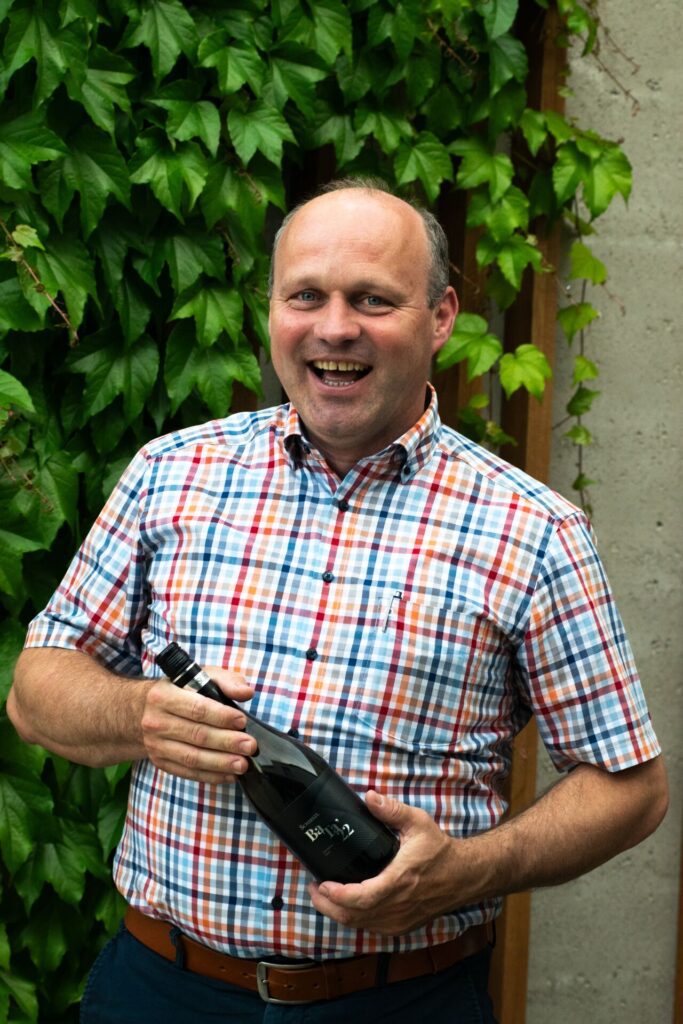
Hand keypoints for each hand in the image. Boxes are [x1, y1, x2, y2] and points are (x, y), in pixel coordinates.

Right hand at [140, 666, 256, 782]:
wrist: (144, 711)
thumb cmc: (181, 691)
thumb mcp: (201, 676)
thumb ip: (226, 681)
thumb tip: (246, 693)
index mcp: (164, 696)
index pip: (196, 708)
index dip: (221, 716)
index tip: (242, 721)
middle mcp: (156, 721)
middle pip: (197, 735)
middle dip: (227, 742)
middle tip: (250, 746)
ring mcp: (156, 745)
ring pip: (192, 758)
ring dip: (220, 763)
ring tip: (243, 764)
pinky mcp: (160, 762)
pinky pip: (187, 772)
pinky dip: (210, 776)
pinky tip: (229, 775)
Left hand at [308, 791, 467, 934]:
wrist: (464, 876)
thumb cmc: (439, 850)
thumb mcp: (418, 822)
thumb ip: (392, 810)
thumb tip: (369, 797)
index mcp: (400, 880)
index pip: (362, 897)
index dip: (337, 895)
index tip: (321, 883)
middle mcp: (399, 905)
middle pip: (354, 916)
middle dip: (327, 905)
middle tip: (313, 888)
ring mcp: (400, 920)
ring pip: (360, 926)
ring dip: (338, 913)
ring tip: (323, 895)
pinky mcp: (402, 926)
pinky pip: (371, 928)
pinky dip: (354, 920)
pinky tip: (346, 906)